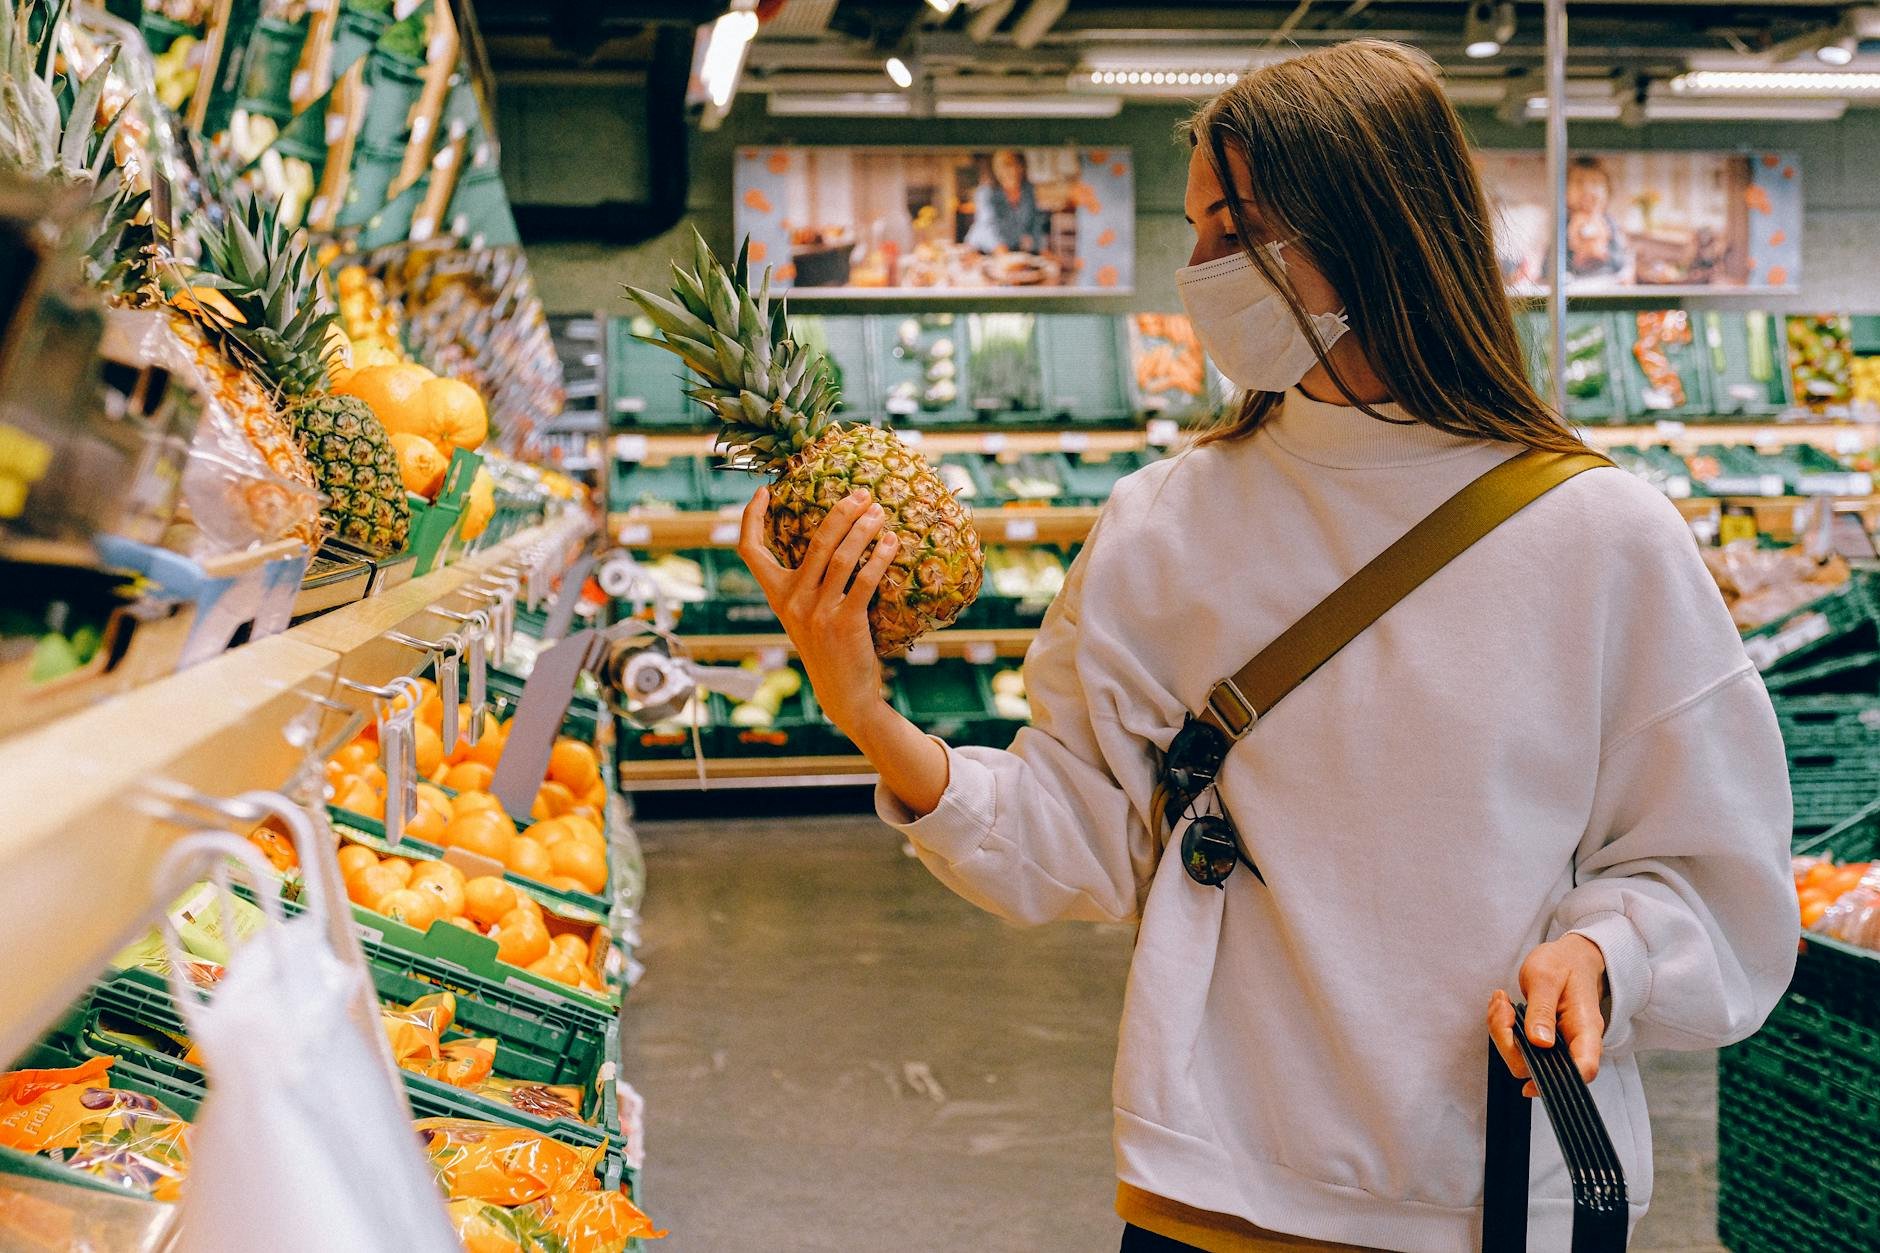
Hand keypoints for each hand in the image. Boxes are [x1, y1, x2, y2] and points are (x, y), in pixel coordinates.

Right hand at [738, 485, 898, 738]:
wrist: (843, 694)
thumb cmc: (829, 648)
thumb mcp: (806, 616)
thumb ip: (808, 586)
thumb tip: (831, 541)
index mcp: (777, 596)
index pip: (750, 552)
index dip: (750, 519)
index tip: (763, 492)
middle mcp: (792, 602)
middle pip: (813, 541)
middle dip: (840, 512)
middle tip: (862, 494)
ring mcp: (816, 612)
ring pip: (840, 557)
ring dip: (863, 529)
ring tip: (879, 512)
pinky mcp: (843, 622)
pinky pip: (863, 581)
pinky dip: (879, 558)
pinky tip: (892, 543)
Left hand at [1487, 934, 1607, 1096]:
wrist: (1570, 959)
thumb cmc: (1564, 965)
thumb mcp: (1547, 978)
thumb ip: (1542, 1010)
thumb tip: (1540, 1043)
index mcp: (1585, 1030)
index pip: (1583, 1069)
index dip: (1557, 1082)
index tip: (1527, 1082)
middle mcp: (1573, 1044)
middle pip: (1541, 1069)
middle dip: (1509, 1042)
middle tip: (1503, 1007)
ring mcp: (1557, 1046)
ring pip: (1522, 1059)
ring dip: (1501, 1032)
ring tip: (1502, 1001)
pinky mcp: (1541, 1042)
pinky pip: (1516, 1046)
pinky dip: (1502, 1027)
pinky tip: (1503, 1005)